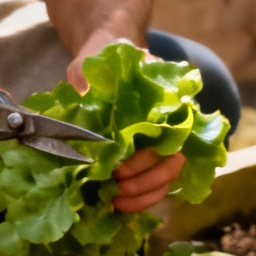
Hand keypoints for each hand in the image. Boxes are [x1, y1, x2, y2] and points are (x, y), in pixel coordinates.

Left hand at [65, 30, 183, 212]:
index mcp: (166, 97)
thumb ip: (86, 81)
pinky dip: (143, 198)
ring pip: (170, 177)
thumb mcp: (90, 65)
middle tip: (117, 186)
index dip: (148, 157)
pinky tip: (120, 204)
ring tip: (117, 201)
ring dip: (146, 194)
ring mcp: (168, 139)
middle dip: (146, 180)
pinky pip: (160, 183)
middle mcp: (174, 120)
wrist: (110, 51)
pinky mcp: (155, 155)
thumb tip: (81, 104)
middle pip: (174, 162)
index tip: (121, 168)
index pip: (171, 135)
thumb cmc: (104, 58)